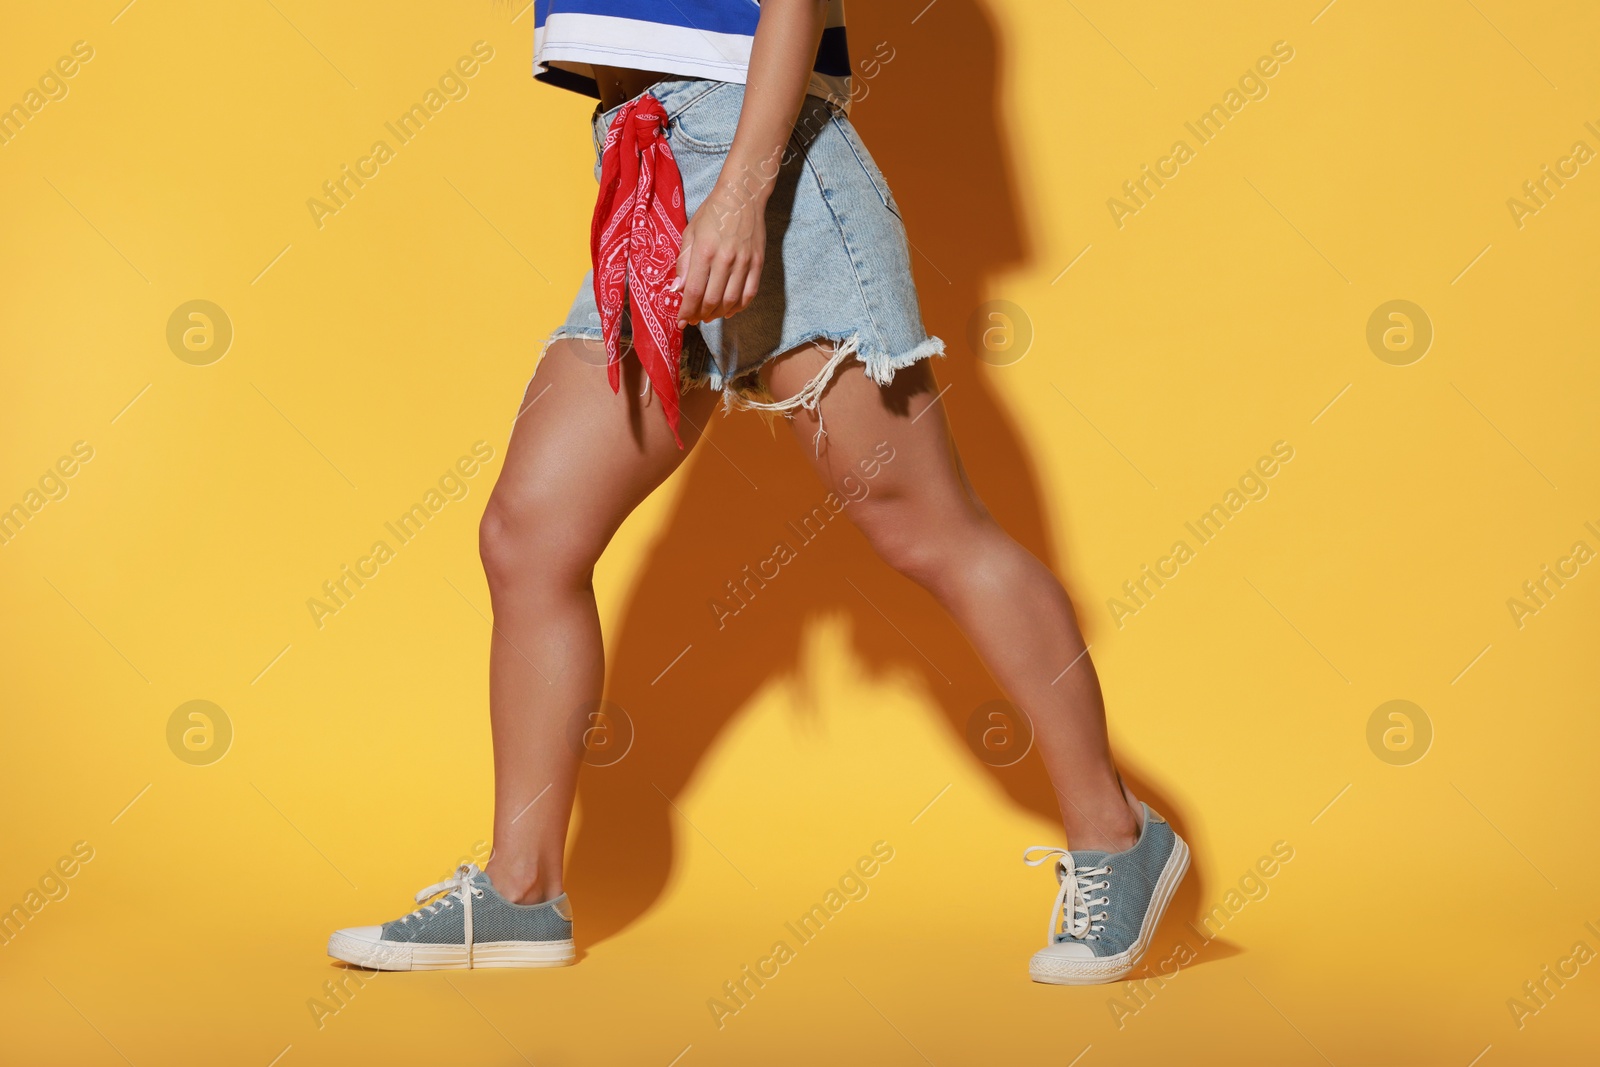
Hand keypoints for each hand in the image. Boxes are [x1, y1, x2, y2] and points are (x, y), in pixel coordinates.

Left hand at [673, 183, 764, 327]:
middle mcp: (725, 259)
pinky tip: (729, 310)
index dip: (686, 311)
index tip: (681, 322)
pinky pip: (750, 293)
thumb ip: (684, 262)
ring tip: (709, 316)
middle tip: (694, 320)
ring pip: (731, 300)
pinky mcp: (758, 262)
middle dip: (701, 315)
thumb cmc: (713, 212)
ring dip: (718, 314)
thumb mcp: (691, 232)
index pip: (694, 291)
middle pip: (712, 300)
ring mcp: (744, 262)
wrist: (743, 195)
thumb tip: (678, 289)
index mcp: (704, 251)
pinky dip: (739, 307)